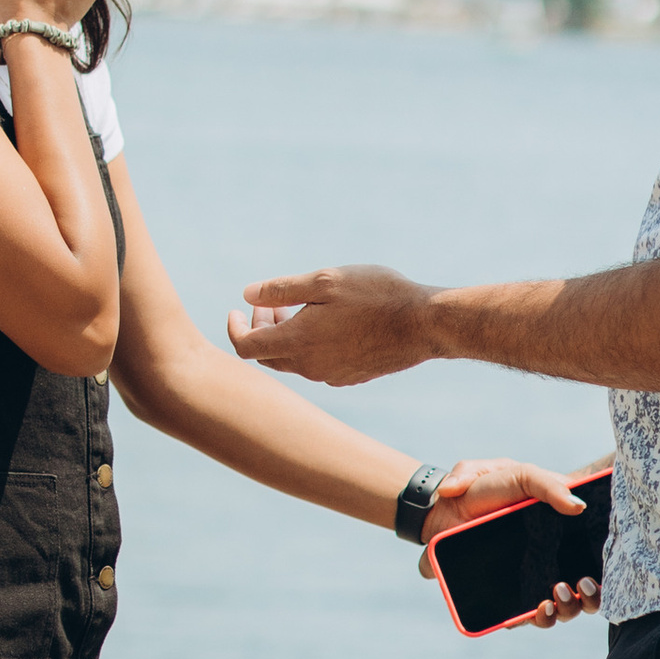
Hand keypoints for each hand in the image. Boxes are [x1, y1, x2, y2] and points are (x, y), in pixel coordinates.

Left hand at [227, 264, 434, 385]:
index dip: (234, 328)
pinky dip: (310, 346)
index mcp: (297, 343)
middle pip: (267, 356)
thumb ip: (281, 289)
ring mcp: (331, 376)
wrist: (424, 325)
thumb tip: (247, 295)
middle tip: (274, 303)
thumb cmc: (376, 295)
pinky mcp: (350, 377)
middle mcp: (310, 367)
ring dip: (287, 336)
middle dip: (262, 328)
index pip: (245, 347)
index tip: (236, 310)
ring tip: (303, 308)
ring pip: (293, 361)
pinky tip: (329, 324)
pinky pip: (317, 365)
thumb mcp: (325, 281)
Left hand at [422, 458, 602, 626]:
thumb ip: (546, 484)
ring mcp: (531, 579)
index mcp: (560, 532)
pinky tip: (539, 609)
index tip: (603, 566)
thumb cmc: (483, 489)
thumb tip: (577, 506)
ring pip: (564, 607)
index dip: (607, 564)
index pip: (595, 553)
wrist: (440, 509)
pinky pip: (529, 617)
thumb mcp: (517, 474)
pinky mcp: (508, 596)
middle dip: (592, 595)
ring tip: (555, 595)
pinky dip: (539, 619)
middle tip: (580, 584)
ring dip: (568, 609)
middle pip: (585, 588)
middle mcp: (551, 559)